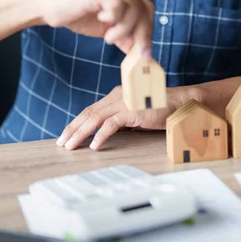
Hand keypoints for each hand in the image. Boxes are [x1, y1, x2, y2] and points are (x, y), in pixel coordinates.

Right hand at [34, 0, 153, 55]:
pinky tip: (101, 22)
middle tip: (136, 54)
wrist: (46, 7)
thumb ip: (123, 35)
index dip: (148, 29)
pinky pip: (119, 6)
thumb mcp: (105, 28)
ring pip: (133, 9)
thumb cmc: (75, 14)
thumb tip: (140, 50)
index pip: (145, 7)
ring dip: (123, 30)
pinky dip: (114, 21)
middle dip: (142, 34)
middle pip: (143, 8)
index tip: (145, 51)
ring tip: (108, 37)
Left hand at [56, 85, 179, 150]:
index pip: (91, 109)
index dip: (77, 122)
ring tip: (70, 146)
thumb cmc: (160, 108)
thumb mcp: (135, 113)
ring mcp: (124, 103)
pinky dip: (100, 135)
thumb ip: (121, 119)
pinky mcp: (132, 111)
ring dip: (80, 133)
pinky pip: (111, 125)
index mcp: (116, 95)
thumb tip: (106, 132)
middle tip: (61, 142)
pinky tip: (94, 145)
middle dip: (73, 128)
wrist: (179, 103)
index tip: (66, 135)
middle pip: (88, 113)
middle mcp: (117, 96)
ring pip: (95, 118)